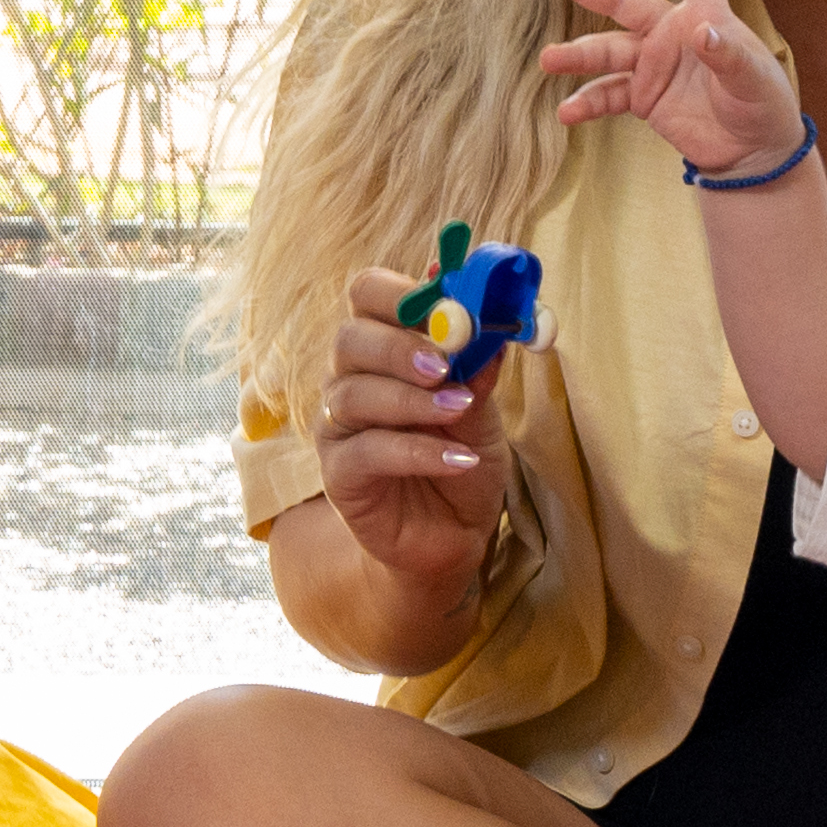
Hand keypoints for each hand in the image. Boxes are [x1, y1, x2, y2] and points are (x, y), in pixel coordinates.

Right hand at [312, 257, 511, 604]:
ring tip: (461, 410)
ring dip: (411, 400)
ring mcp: (338, 427)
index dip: (401, 292)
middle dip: (400, 347)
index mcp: (383, 348)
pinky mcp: (338, 474)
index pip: (368, 295)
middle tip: (444, 364)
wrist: (453, 534)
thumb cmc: (462, 458)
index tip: (450, 305)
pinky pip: (366, 452)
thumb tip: (488, 315)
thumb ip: (477, 365)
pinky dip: (416, 450)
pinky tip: (457, 457)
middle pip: (350, 339)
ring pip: (354, 395)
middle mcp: (350, 379)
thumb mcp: (483, 409)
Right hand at [536, 0, 809, 177]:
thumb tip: (703, 31)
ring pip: (607, 51)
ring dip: (577, 55)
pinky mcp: (643, 97)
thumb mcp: (752, 80)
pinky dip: (587, 103)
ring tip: (548, 61)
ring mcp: (653, 64)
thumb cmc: (763, 103)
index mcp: (705, 16)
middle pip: (625, 2)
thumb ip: (728, 55)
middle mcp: (671, 33)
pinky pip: (608, 94)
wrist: (752, 151)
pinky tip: (567, 113)